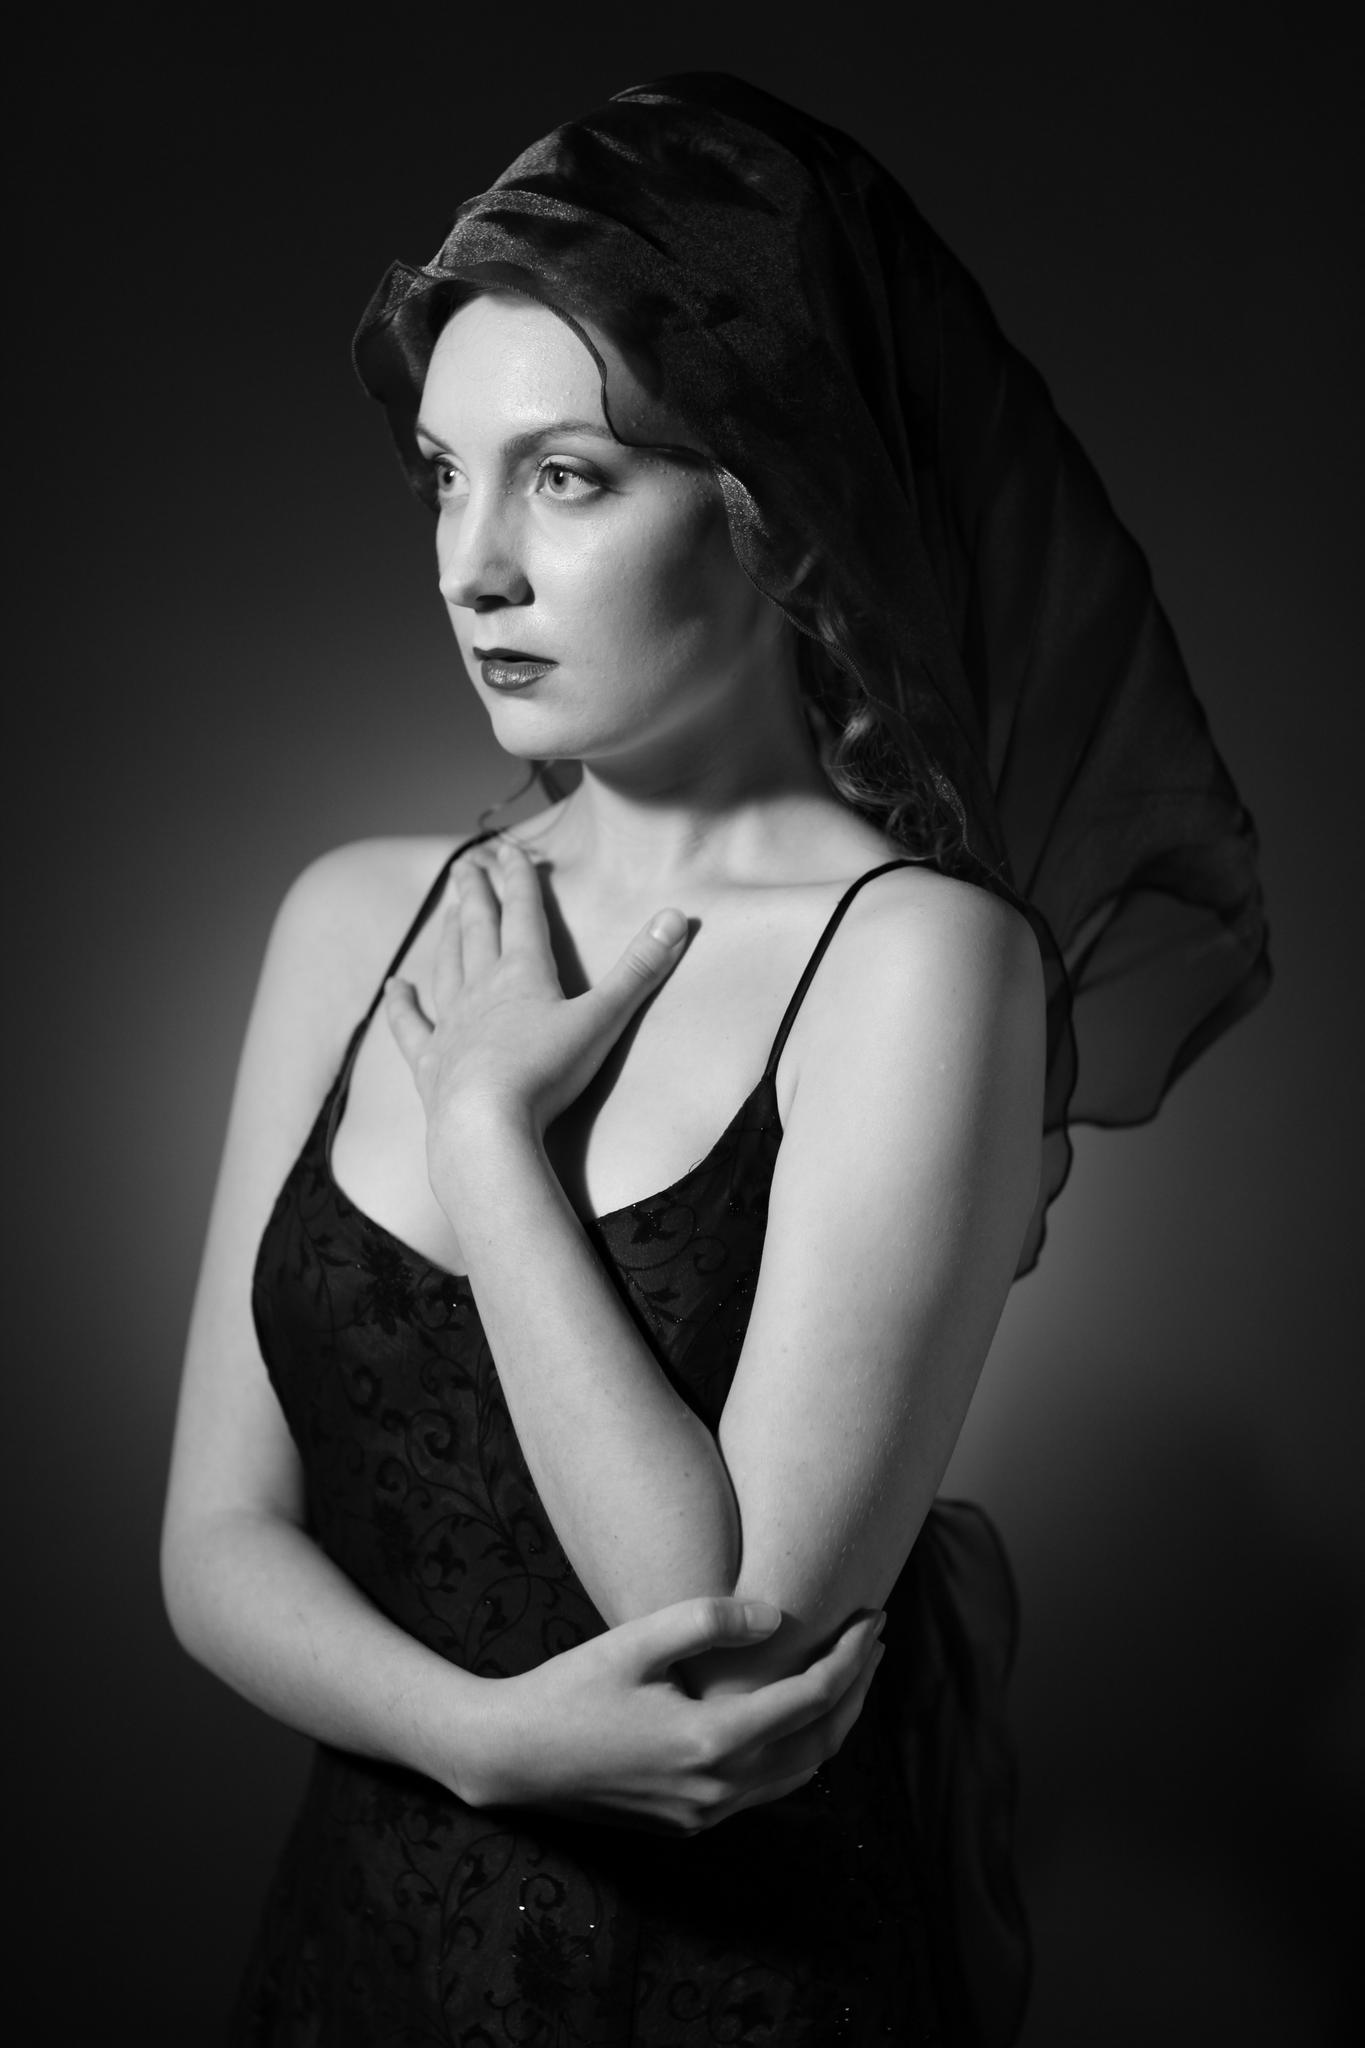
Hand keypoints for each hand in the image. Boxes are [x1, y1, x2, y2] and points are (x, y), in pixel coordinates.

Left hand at [385, 838, 688, 1148]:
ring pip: (446, 967)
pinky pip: (410, 1025)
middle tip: (466, 866)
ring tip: (445, 912)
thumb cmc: (548, 1073)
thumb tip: (678, 916)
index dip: (519, 879)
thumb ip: (639, 969)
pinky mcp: (430, 1062)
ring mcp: (451, 1024)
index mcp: (524, 973)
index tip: (510, 849)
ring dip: (447, 936)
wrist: (486, 1124)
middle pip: (476, 929)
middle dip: (475, 895)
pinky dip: (401, 1005)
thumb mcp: (603, 1019)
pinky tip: (394, 988)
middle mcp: (481, 989)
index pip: (523, 913)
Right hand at [457, 1596, 885, 1833]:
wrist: (512, 1758)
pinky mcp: (690, 1821)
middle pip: (820, 1742)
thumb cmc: (570, 1689)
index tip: (873, 1617)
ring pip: (800, 1772)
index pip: (812, 1699)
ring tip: (851, 1672)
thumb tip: (778, 1615)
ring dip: (834, 1723)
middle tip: (875, 1640)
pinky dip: (799, 1749)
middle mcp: (718, 1790)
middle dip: (857, 1689)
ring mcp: (705, 1814)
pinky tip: (796, 1714)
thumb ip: (708, 1620)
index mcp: (711, 1743)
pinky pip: (768, 1789)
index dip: (851, 1657)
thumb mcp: (634, 1641)